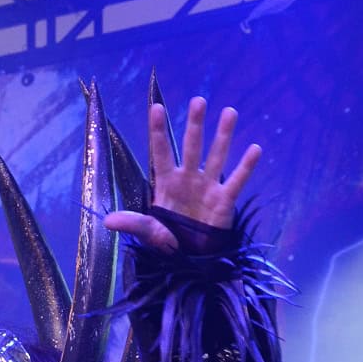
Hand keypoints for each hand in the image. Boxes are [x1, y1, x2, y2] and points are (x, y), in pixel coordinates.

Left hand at [105, 97, 260, 252]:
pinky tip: (255, 148)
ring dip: (223, 135)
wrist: (191, 260)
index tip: (156, 108)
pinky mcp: (224, 200)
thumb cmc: (169, 241)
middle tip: (198, 101)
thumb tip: (107, 221)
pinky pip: (236, 181)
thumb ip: (133, 223)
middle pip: (192, 147)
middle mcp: (188, 178)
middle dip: (195, 125)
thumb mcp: (149, 232)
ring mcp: (207, 187)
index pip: (161, 153)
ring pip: (217, 156)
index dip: (158, 132)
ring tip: (230, 112)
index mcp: (167, 183)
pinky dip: (246, 166)